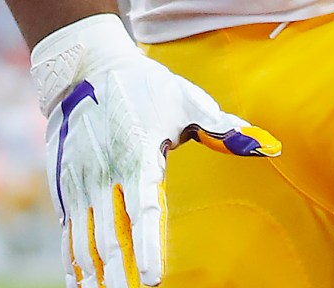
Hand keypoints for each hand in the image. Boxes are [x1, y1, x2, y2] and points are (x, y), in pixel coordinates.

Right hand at [32, 14, 277, 286]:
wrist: (85, 66)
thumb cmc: (145, 86)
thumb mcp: (187, 102)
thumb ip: (225, 130)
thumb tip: (269, 147)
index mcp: (138, 155)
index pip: (143, 211)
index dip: (148, 248)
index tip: (154, 280)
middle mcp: (104, 172)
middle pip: (109, 236)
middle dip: (119, 275)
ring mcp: (79, 180)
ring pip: (84, 239)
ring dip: (93, 274)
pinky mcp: (63, 184)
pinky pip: (68, 230)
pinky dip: (72, 258)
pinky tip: (80, 281)